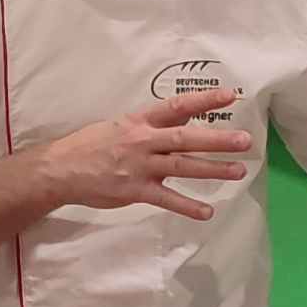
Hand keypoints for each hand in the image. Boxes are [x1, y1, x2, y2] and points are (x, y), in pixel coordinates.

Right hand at [34, 91, 254, 221]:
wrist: (60, 170)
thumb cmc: (91, 145)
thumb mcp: (120, 125)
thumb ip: (150, 125)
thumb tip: (181, 119)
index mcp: (139, 121)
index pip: (177, 106)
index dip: (204, 100)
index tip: (229, 95)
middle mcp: (143, 141)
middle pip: (186, 138)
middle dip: (217, 140)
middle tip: (245, 141)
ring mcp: (140, 167)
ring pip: (182, 166)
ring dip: (212, 169)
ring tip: (238, 171)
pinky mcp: (135, 191)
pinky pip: (166, 199)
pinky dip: (187, 206)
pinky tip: (207, 211)